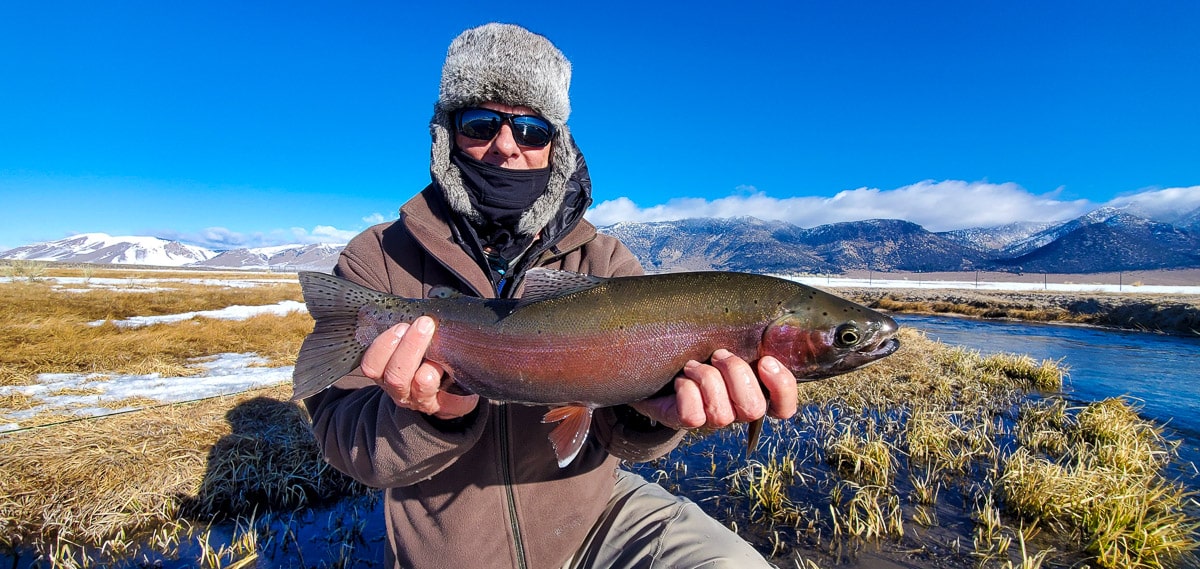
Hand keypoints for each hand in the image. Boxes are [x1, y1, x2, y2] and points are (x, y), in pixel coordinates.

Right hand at [358, 316, 478, 419]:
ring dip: (427, 370)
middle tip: (424, 325)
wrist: (451, 384)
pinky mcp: (444, 407)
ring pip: (417, 387)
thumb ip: (419, 319)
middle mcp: (399, 389)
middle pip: (394, 376)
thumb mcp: (419, 336)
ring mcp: (420, 400)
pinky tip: (455, 377)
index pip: (371, 365)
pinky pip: (448, 403)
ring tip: (439, 357)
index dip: (383, 346)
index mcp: (386, 371)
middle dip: (409, 348)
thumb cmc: (430, 354)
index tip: (401, 325)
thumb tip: (435, 293)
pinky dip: (453, 391)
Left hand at [630, 350, 797, 429]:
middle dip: (735, 374)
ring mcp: (711, 419)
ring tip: (693, 365)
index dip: (781, 388)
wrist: (655, 356)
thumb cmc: (701, 342)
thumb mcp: (729, 336)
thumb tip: (787, 324)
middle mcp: (737, 410)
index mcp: (756, 390)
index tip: (765, 361)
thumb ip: (754, 337)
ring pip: (721, 413)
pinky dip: (686, 391)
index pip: (784, 408)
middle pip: (753, 409)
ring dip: (706, 379)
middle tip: (718, 354)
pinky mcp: (684, 420)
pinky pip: (692, 416)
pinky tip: (681, 379)